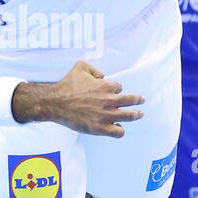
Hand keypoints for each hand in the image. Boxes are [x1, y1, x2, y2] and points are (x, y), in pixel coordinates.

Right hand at [12, 60, 143, 137]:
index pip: (119, 87)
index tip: (112, 91)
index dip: (116, 88)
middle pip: (130, 100)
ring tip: (139, 114)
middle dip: (138, 100)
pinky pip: (118, 132)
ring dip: (136, 115)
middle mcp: (109, 100)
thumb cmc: (67, 85)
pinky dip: (120, 130)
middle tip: (142, 100)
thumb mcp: (81, 66)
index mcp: (106, 86)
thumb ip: (95, 68)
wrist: (56, 103)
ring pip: (129, 116)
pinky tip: (119, 127)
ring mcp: (106, 115)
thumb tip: (103, 76)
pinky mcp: (100, 128)